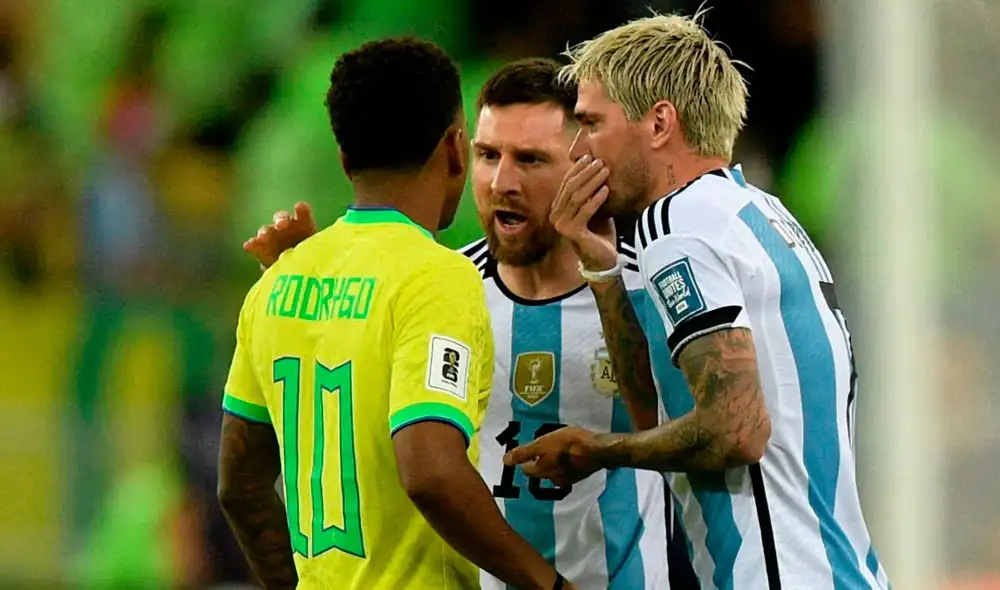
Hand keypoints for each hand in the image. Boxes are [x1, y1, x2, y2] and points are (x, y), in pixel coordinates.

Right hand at [243, 202, 316, 268]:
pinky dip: (252, 245)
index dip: (301, 209)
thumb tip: (320, 258)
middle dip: (281, 219)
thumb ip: (317, 253)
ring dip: (265, 232)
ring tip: (262, 237)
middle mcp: (286, 227)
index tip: (299, 207)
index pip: (303, 213)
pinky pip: (256, 245)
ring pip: (267, 230)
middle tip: (281, 224)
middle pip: (282, 218)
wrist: (298, 273)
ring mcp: (272, 237)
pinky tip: (249, 245)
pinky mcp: (262, 249)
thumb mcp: (319, 256)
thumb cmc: (313, 260)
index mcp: (304, 224)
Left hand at [502, 426, 603, 487]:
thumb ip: (524, 452)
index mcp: (543, 472)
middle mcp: (554, 479)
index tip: (530, 450)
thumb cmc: (567, 444)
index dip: (526, 459)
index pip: (527, 469)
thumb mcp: (542, 443)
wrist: (597, 450)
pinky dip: (568, 463)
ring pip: (556, 471)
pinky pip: (569, 469)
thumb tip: (505, 461)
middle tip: (544, 447)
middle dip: (541, 461)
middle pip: (542, 471)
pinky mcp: (582, 474)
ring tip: (559, 449)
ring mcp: (570, 479)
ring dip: (555, 462)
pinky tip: (572, 453)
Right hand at [550, 154, 617, 272]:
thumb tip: (598, 167)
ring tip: (605, 172)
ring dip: (592, 182)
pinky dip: (596, 200)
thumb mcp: (595, 208)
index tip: (590, 156)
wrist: (603, 260)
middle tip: (600, 162)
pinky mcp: (571, 233)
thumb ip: (592, 192)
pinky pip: (584, 212)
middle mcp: (556, 216)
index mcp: (558, 208)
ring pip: (576, 198)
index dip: (577, 169)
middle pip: (570, 188)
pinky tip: (606, 190)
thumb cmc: (600, 233)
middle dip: (586, 173)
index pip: (566, 183)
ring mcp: (561, 225)